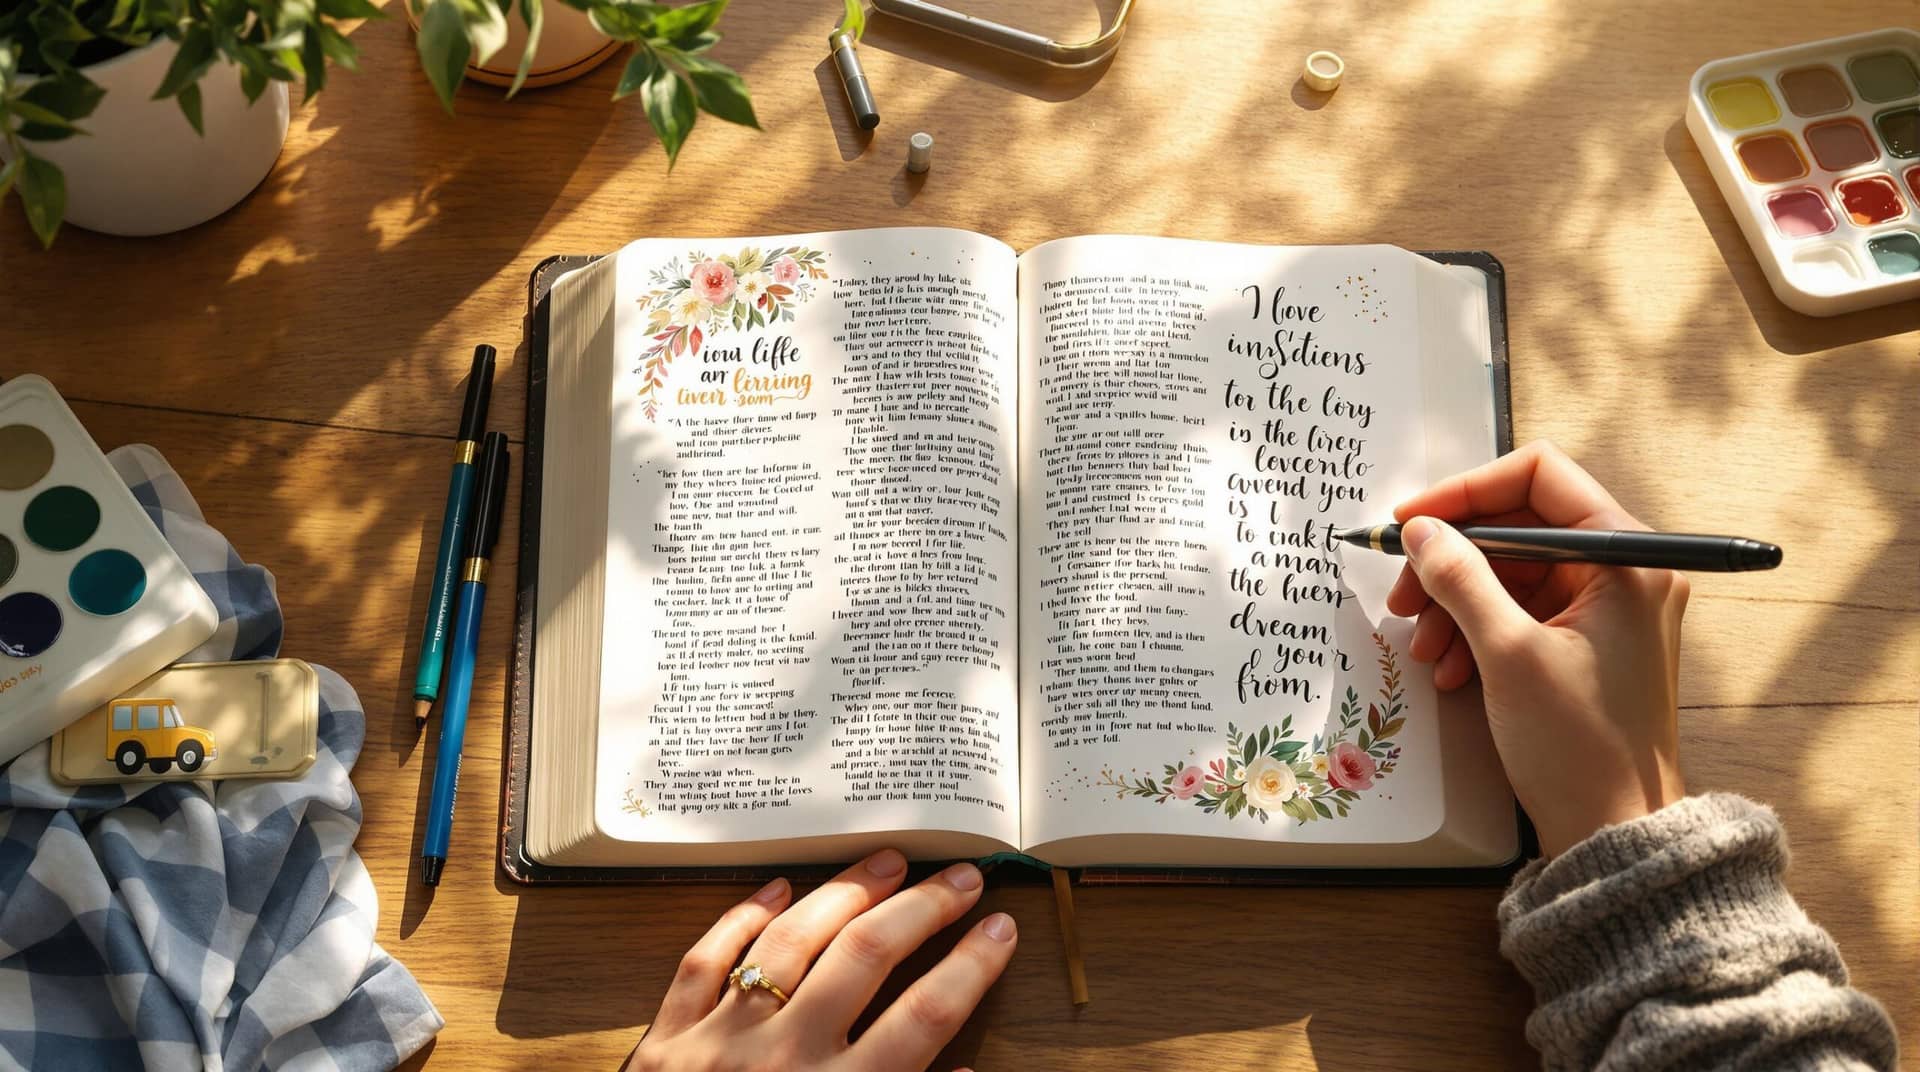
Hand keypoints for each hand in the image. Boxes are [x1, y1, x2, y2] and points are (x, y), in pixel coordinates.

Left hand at [625, 850, 1015, 1071]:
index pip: (925, 1017)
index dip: (970, 966)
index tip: (1000, 928)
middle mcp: (784, 1061)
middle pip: (866, 957)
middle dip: (923, 908)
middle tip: (960, 876)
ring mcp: (719, 1043)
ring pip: (790, 940)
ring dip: (844, 891)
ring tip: (885, 862)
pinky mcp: (664, 1042)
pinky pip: (705, 959)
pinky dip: (742, 917)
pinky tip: (778, 888)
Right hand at [1384, 440, 1687, 856]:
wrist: (1616, 832)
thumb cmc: (1580, 746)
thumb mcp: (1508, 654)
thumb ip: (1461, 579)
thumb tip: (1421, 531)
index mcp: (1627, 557)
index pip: (1540, 476)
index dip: (1467, 491)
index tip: (1412, 523)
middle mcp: (1625, 571)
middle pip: (1519, 526)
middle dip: (1453, 558)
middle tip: (1402, 594)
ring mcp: (1608, 608)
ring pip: (1511, 571)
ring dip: (1457, 601)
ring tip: (1424, 645)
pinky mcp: (1589, 642)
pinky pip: (1520, 610)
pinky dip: (1478, 630)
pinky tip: (1450, 667)